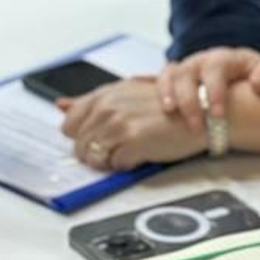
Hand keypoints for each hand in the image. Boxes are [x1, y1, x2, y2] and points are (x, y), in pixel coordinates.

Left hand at [60, 77, 209, 169]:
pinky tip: (139, 155)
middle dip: (95, 153)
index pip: (70, 123)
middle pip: (80, 144)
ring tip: (128, 153)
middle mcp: (110, 106)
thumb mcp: (126, 95)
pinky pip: (115, 165)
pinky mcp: (133, 141)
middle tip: (117, 150)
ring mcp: (120, 123)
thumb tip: (61, 105)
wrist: (199, 115)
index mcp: (106, 94)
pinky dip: (125, 165)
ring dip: (108, 162)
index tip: (95, 141)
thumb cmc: (167, 107)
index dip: (82, 137)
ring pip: (94, 157)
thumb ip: (92, 101)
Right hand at [156, 47, 259, 133]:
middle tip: (196, 127)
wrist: (237, 70)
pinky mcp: (173, 77)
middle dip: (190, 101)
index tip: (218, 116)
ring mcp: (185, 68)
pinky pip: (161, 79)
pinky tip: (164, 108)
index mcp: (223, 58)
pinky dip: (160, 92)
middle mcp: (201, 61)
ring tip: (171, 113)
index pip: (215, 70)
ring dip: (169, 94)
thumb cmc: (250, 75)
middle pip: (188, 74)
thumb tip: (257, 86)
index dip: (215, 92)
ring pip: (171, 76)